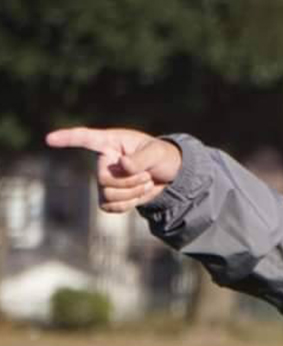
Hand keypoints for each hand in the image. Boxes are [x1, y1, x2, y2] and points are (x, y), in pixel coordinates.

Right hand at [46, 127, 181, 212]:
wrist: (169, 175)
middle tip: (146, 176)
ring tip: (146, 182)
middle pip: (103, 179)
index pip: (84, 138)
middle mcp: (103, 160)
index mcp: (111, 142)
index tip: (49, 139)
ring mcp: (105, 179)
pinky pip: (110, 207)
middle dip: (129, 182)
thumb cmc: (162, 156)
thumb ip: (140, 159)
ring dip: (131, 193)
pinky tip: (138, 195)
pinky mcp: (110, 195)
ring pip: (107, 195)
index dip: (66, 138)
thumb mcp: (157, 153)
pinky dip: (127, 205)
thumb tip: (122, 165)